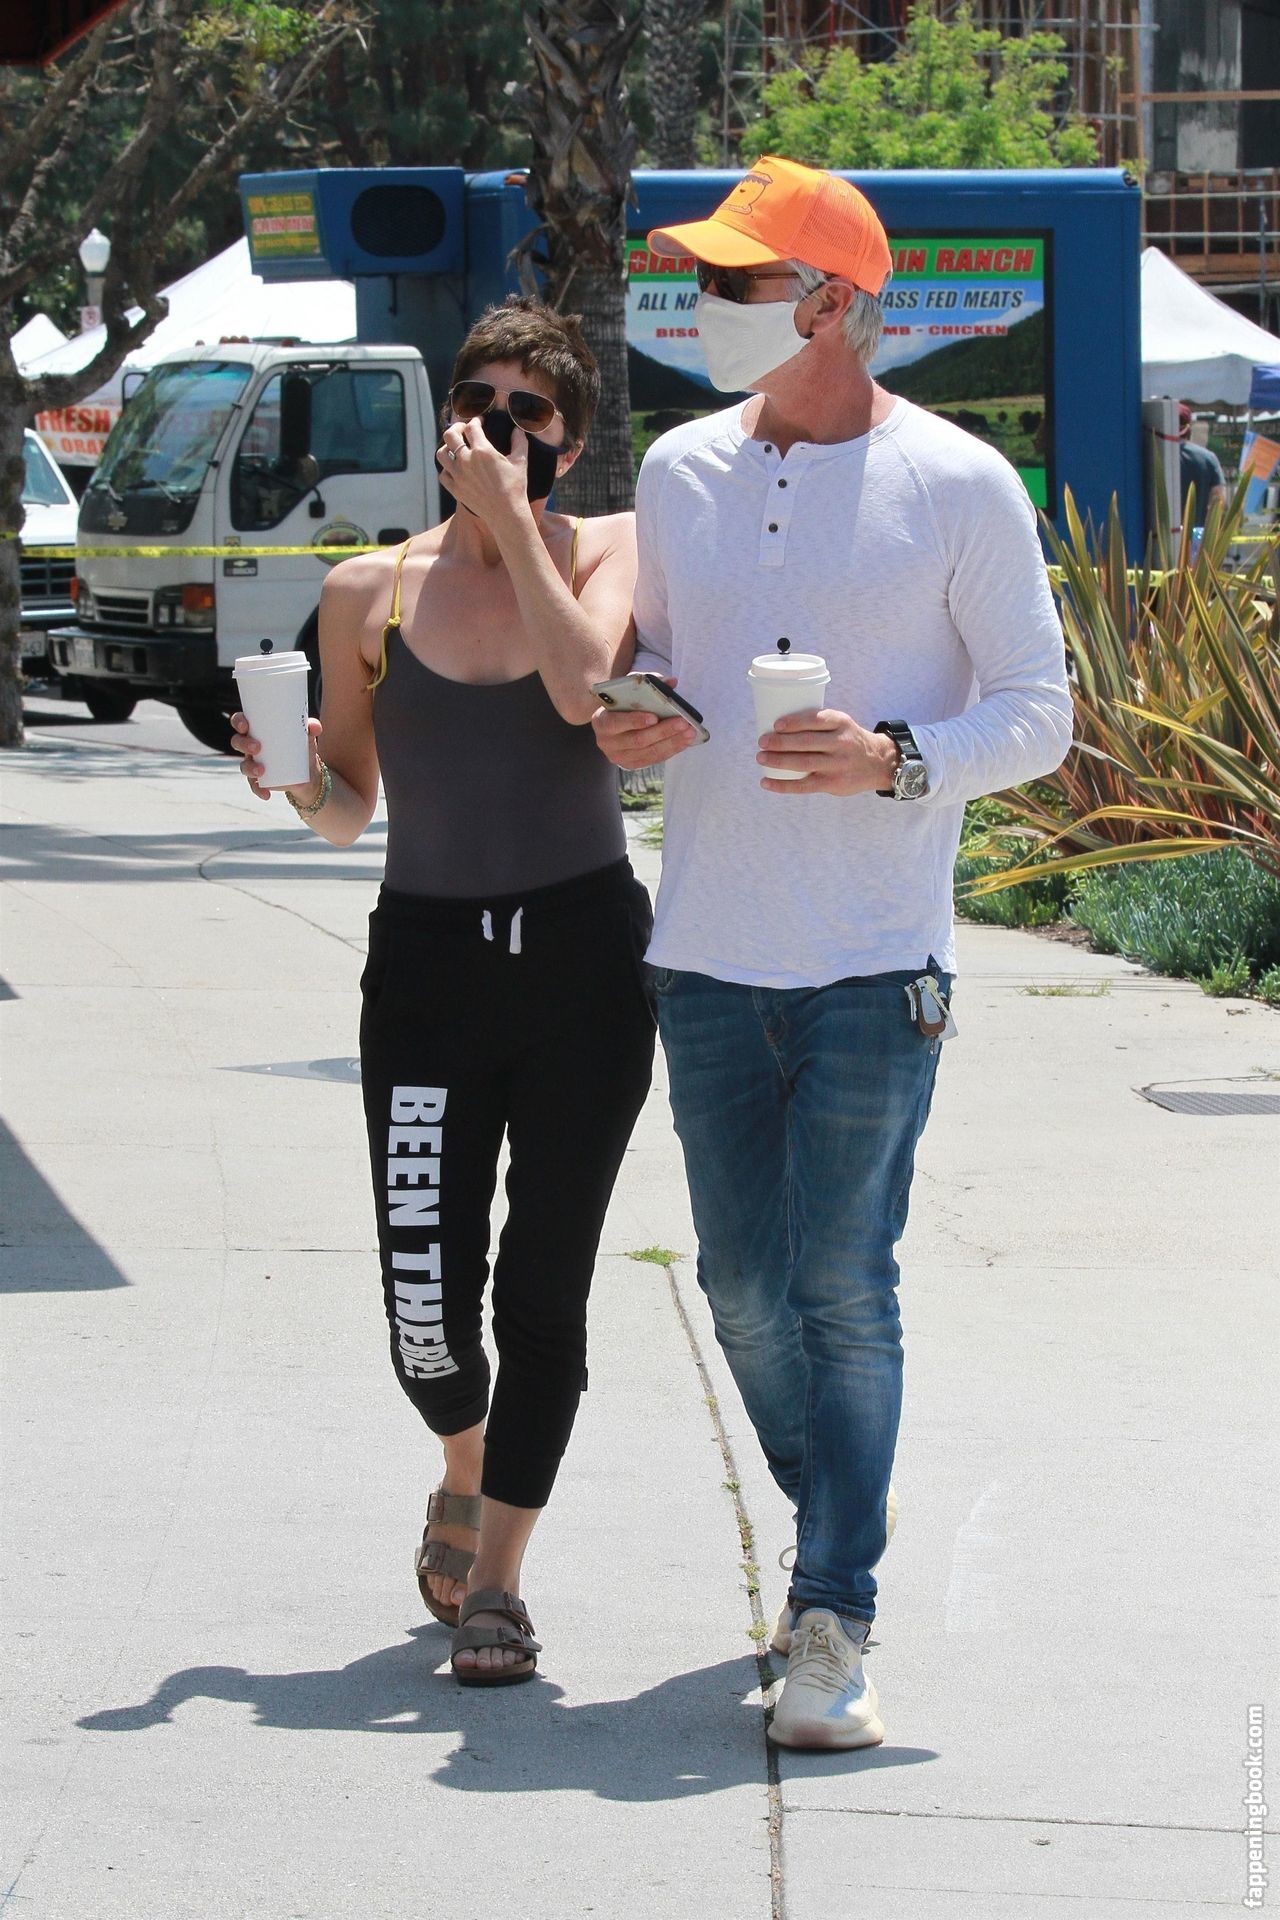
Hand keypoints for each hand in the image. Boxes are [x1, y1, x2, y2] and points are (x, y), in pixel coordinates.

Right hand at [231, 712, 323, 801]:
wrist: (308, 772)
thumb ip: (311, 727)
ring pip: (244, 765)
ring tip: (262, 770)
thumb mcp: (307, 736)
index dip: (239, 722)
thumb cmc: (302, 747)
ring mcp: (253, 764)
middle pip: (237, 742)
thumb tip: (315, 727)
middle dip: (243, 744)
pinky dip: (258, 790)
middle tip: (257, 747)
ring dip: (249, 768)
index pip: (241, 722)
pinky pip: (254, 785)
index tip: (246, 725)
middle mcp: (251, 746)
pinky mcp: (259, 780)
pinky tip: (266, 794)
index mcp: (258, 730)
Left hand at [436, 415, 530, 526]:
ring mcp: (458, 475)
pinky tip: (454, 469)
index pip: (472, 426)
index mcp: (482, 450)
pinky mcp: (455, 489)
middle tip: (463, 430)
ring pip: (441, 454)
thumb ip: (519, 442)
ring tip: (455, 449)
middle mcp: (466, 460)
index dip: (475, 421)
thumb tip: (518, 430)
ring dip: (447, 448)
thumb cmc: (515, 487)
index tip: (479, 422)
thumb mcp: (520, 461)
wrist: (506, 514)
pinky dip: (446, 469)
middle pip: (450, 434)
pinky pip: (442, 474)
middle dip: (457, 428)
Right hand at [591, 677, 698, 769]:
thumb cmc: (622, 705)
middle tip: (683, 722)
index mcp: (601, 721)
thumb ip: (647, 684)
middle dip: (663, 731)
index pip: (617, 723)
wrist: (612, 725)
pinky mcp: (631, 765)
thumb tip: (672, 682)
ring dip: (672, 742)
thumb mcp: (629, 692)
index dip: (635, 721)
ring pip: (649, 752)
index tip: (654, 717)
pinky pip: (654, 759)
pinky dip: (671, 750)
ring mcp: (619, 756)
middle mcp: (607, 742)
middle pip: (638, 740)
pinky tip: (684, 742)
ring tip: (690, 732)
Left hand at [757, 708, 898, 795]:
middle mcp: (841, 743)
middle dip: (781, 742)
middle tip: (762, 741)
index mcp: (841, 723)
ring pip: (803, 763)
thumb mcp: (842, 724)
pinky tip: (766, 782)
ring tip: (761, 758)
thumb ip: (819, 724)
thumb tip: (777, 727)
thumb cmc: (849, 740)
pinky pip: (804, 786)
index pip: (816, 720)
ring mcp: (836, 765)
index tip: (776, 725)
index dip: (795, 722)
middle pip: (806, 743)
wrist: (878, 763)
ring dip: (778, 761)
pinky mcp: (832, 784)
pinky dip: (782, 785)